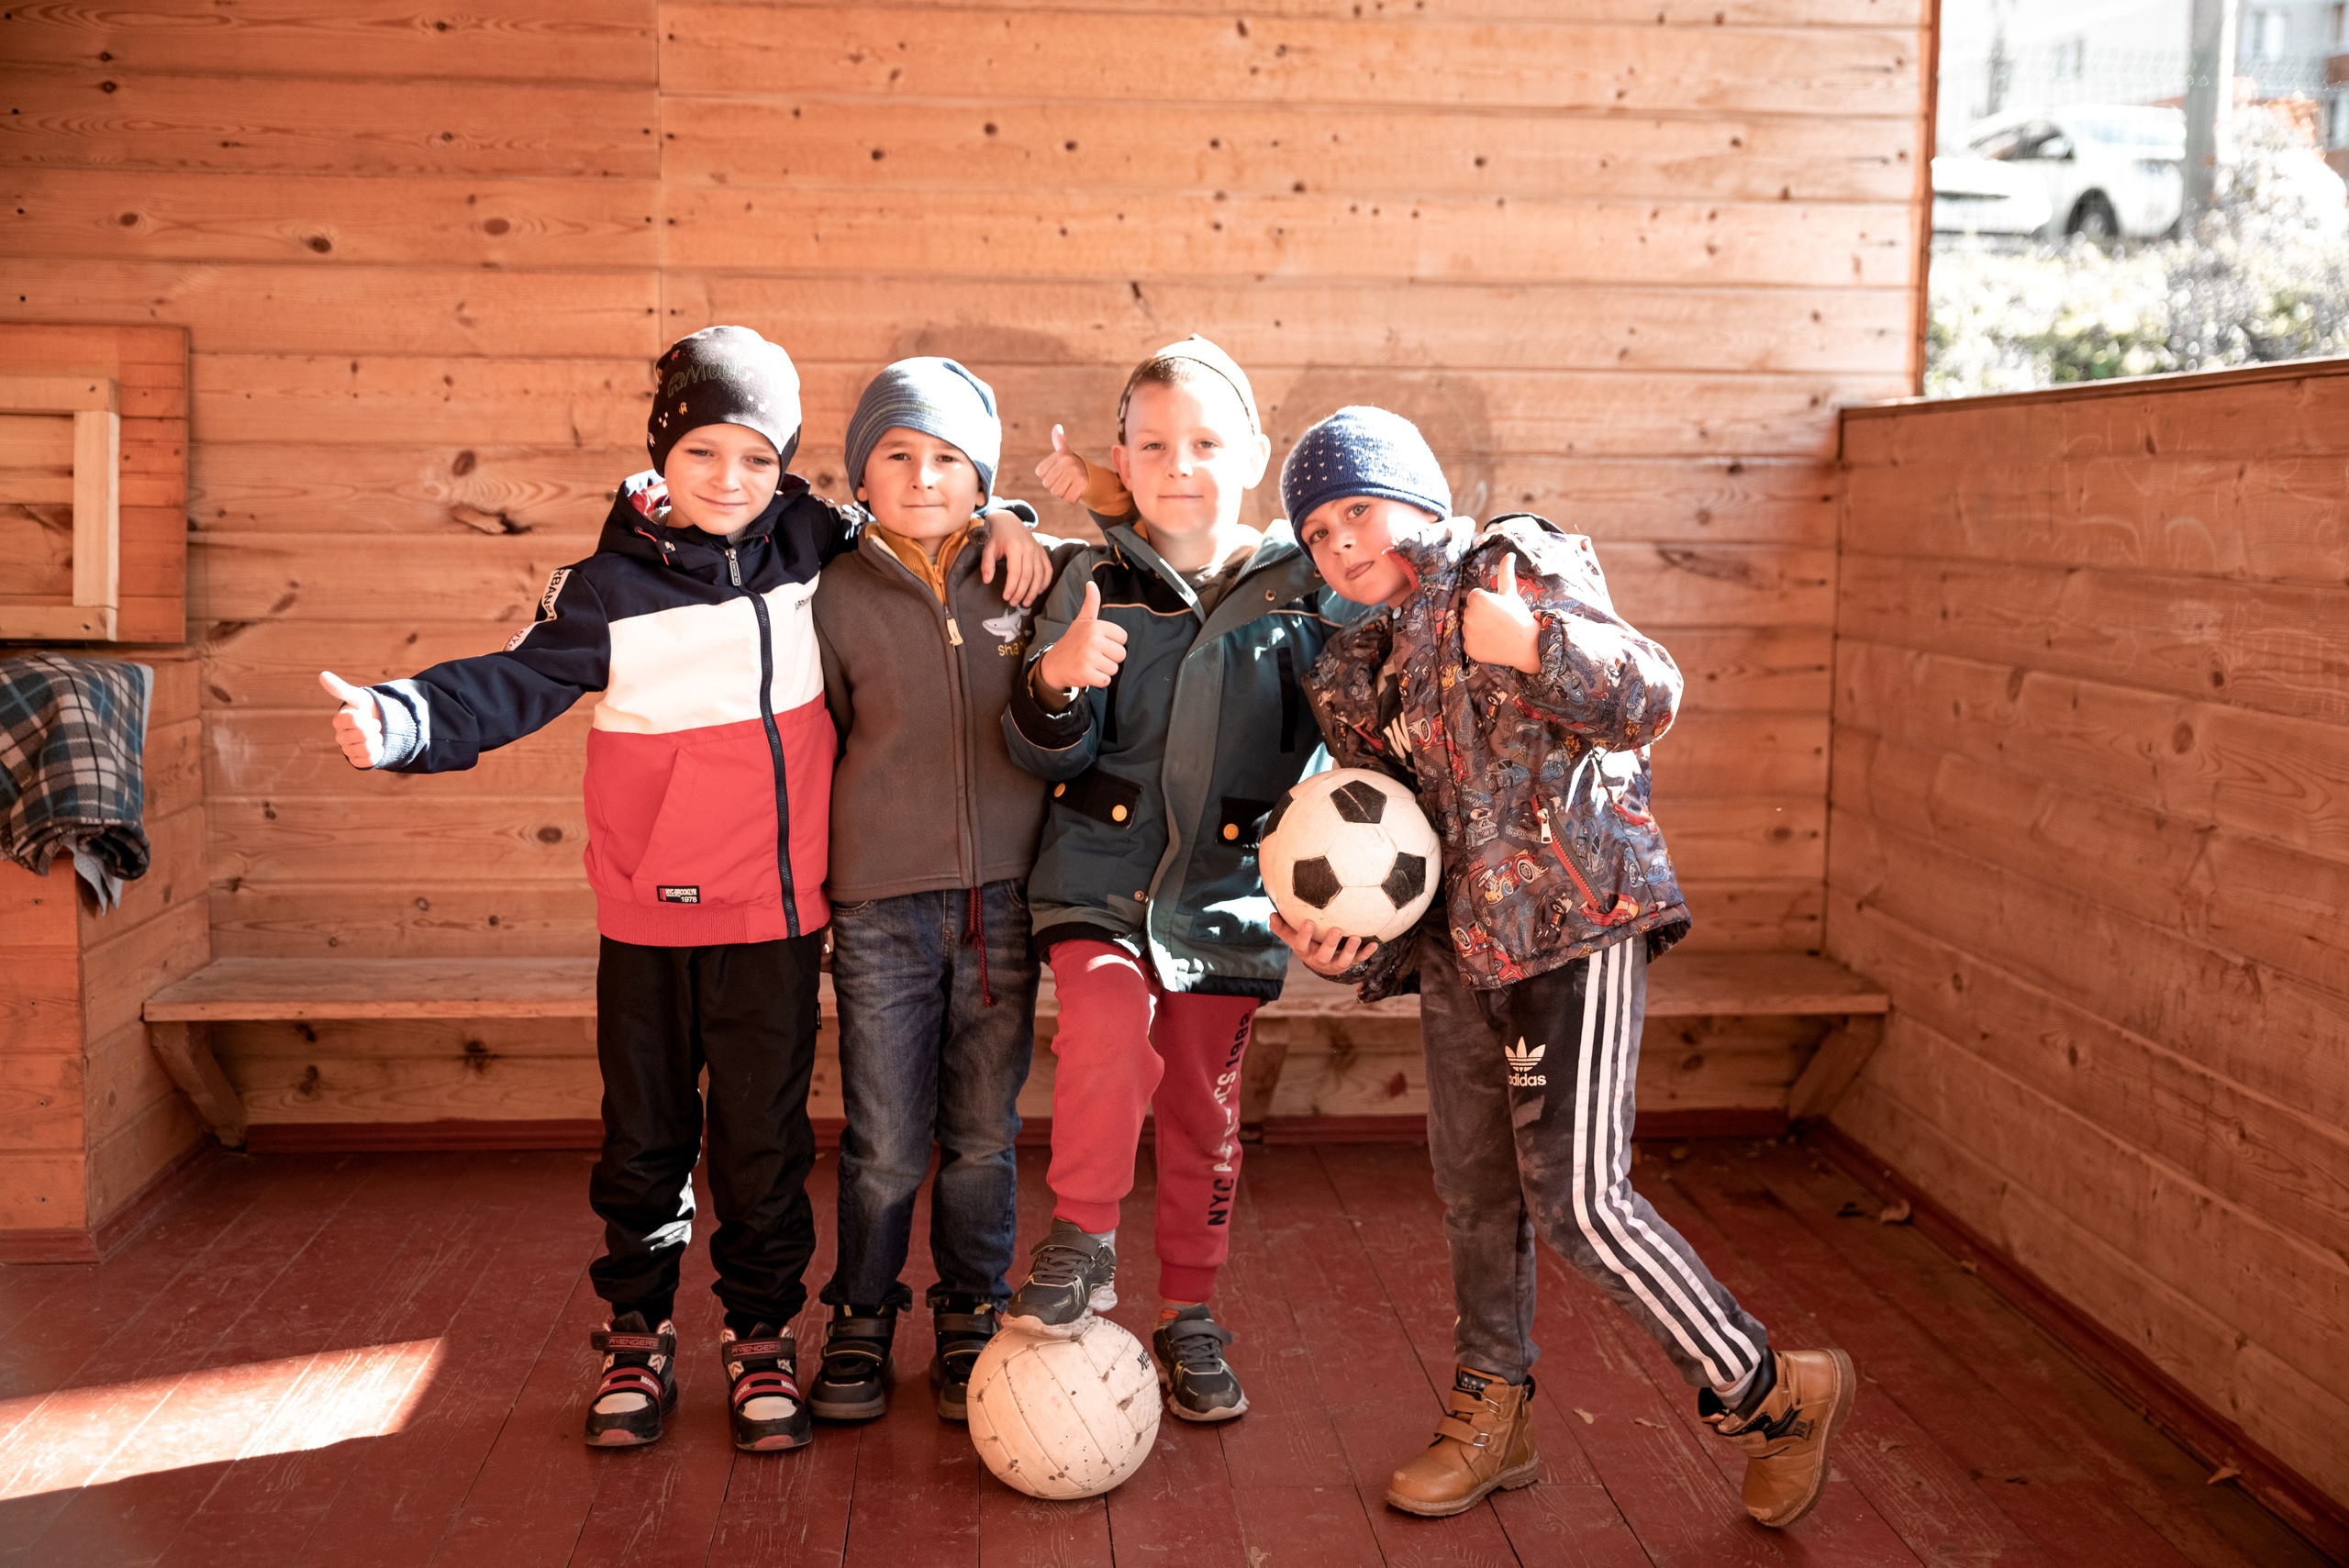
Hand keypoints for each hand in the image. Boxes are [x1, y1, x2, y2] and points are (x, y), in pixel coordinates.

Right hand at [319, 670, 385, 767]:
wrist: (381, 724)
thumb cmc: (367, 709)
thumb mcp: (358, 697)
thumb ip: (341, 689)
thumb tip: (322, 674)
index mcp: (339, 720)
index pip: (354, 720)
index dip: (366, 717)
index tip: (366, 714)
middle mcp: (340, 736)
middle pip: (363, 734)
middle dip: (374, 727)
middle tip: (373, 724)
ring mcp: (348, 750)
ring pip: (367, 748)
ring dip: (377, 740)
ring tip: (374, 735)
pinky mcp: (357, 761)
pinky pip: (370, 760)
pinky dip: (378, 752)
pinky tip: (376, 746)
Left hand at [979, 508, 1051, 606]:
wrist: (1008, 520)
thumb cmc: (996, 536)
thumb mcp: (987, 547)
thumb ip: (987, 564)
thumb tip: (987, 581)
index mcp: (1014, 547)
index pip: (1015, 572)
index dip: (1011, 587)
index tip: (1005, 597)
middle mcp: (1029, 548)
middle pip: (1028, 576)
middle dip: (1021, 593)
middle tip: (1014, 603)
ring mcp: (1037, 550)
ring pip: (1040, 575)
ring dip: (1033, 591)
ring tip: (1026, 603)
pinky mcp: (1042, 552)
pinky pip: (1048, 569)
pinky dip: (1045, 582)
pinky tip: (1038, 592)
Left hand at [1034, 424, 1091, 505]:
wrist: (1095, 478)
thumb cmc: (1074, 467)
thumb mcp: (1065, 453)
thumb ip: (1059, 441)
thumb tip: (1057, 427)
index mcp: (1060, 454)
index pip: (1040, 473)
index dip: (1049, 476)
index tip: (1060, 472)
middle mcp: (1067, 461)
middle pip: (1048, 484)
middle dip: (1056, 486)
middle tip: (1067, 480)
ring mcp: (1075, 472)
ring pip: (1056, 493)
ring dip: (1063, 493)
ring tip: (1072, 485)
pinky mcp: (1082, 484)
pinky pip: (1068, 499)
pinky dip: (1072, 500)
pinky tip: (1077, 492)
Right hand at [1035, 581, 1126, 691]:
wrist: (1053, 664)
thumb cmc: (1072, 642)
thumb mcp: (1082, 621)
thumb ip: (1091, 603)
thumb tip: (1091, 583)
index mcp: (1095, 626)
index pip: (1123, 638)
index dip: (1113, 643)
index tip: (1099, 644)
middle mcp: (1092, 640)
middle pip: (1121, 654)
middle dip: (1110, 658)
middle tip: (1094, 656)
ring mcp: (1089, 657)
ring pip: (1114, 669)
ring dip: (1103, 670)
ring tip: (1090, 664)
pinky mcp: (1086, 673)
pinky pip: (1106, 681)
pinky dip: (1098, 680)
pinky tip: (1087, 673)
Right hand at [1270, 911, 1379, 976]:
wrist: (1319, 961)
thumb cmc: (1305, 941)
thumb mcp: (1291, 935)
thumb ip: (1281, 926)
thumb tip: (1272, 914)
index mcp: (1304, 951)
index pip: (1301, 945)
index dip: (1304, 935)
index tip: (1309, 921)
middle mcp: (1319, 960)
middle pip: (1323, 955)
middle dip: (1330, 944)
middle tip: (1337, 929)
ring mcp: (1334, 964)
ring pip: (1342, 961)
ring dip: (1350, 951)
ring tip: (1357, 938)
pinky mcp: (1348, 964)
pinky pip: (1358, 960)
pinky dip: (1366, 953)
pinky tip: (1375, 944)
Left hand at [1463, 552, 1540, 673]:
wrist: (1529, 645)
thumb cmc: (1520, 616)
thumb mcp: (1511, 593)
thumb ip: (1505, 573)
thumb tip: (1509, 554)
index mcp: (1478, 599)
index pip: (1474, 597)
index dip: (1488, 603)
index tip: (1499, 610)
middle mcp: (1469, 615)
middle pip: (1471, 611)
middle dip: (1482, 615)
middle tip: (1500, 621)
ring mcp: (1468, 633)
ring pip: (1469, 627)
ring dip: (1480, 629)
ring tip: (1497, 632)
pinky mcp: (1469, 649)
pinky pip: (1470, 643)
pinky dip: (1479, 644)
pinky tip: (1493, 643)